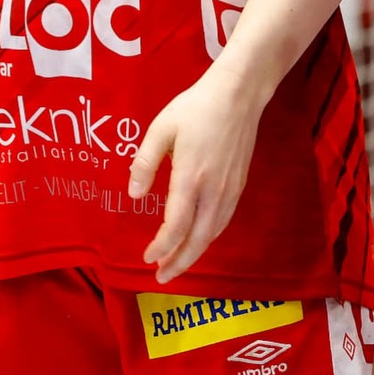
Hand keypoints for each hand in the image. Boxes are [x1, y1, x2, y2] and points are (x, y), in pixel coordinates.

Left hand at [128, 60, 267, 282]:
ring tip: (177, 264)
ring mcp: (230, 190)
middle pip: (197, 239)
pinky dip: (208, 238)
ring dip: (194, 253)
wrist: (238, 96)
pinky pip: (222, 222)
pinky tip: (197, 239)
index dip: (162, 246)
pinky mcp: (239, 186)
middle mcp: (213, 190)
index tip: (148, 258)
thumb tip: (134, 194)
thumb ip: (145, 163)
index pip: (175, 225)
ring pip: (212, 234)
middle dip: (180, 262)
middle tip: (162, 278)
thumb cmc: (195, 108)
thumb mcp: (161, 128)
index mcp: (190, 177)